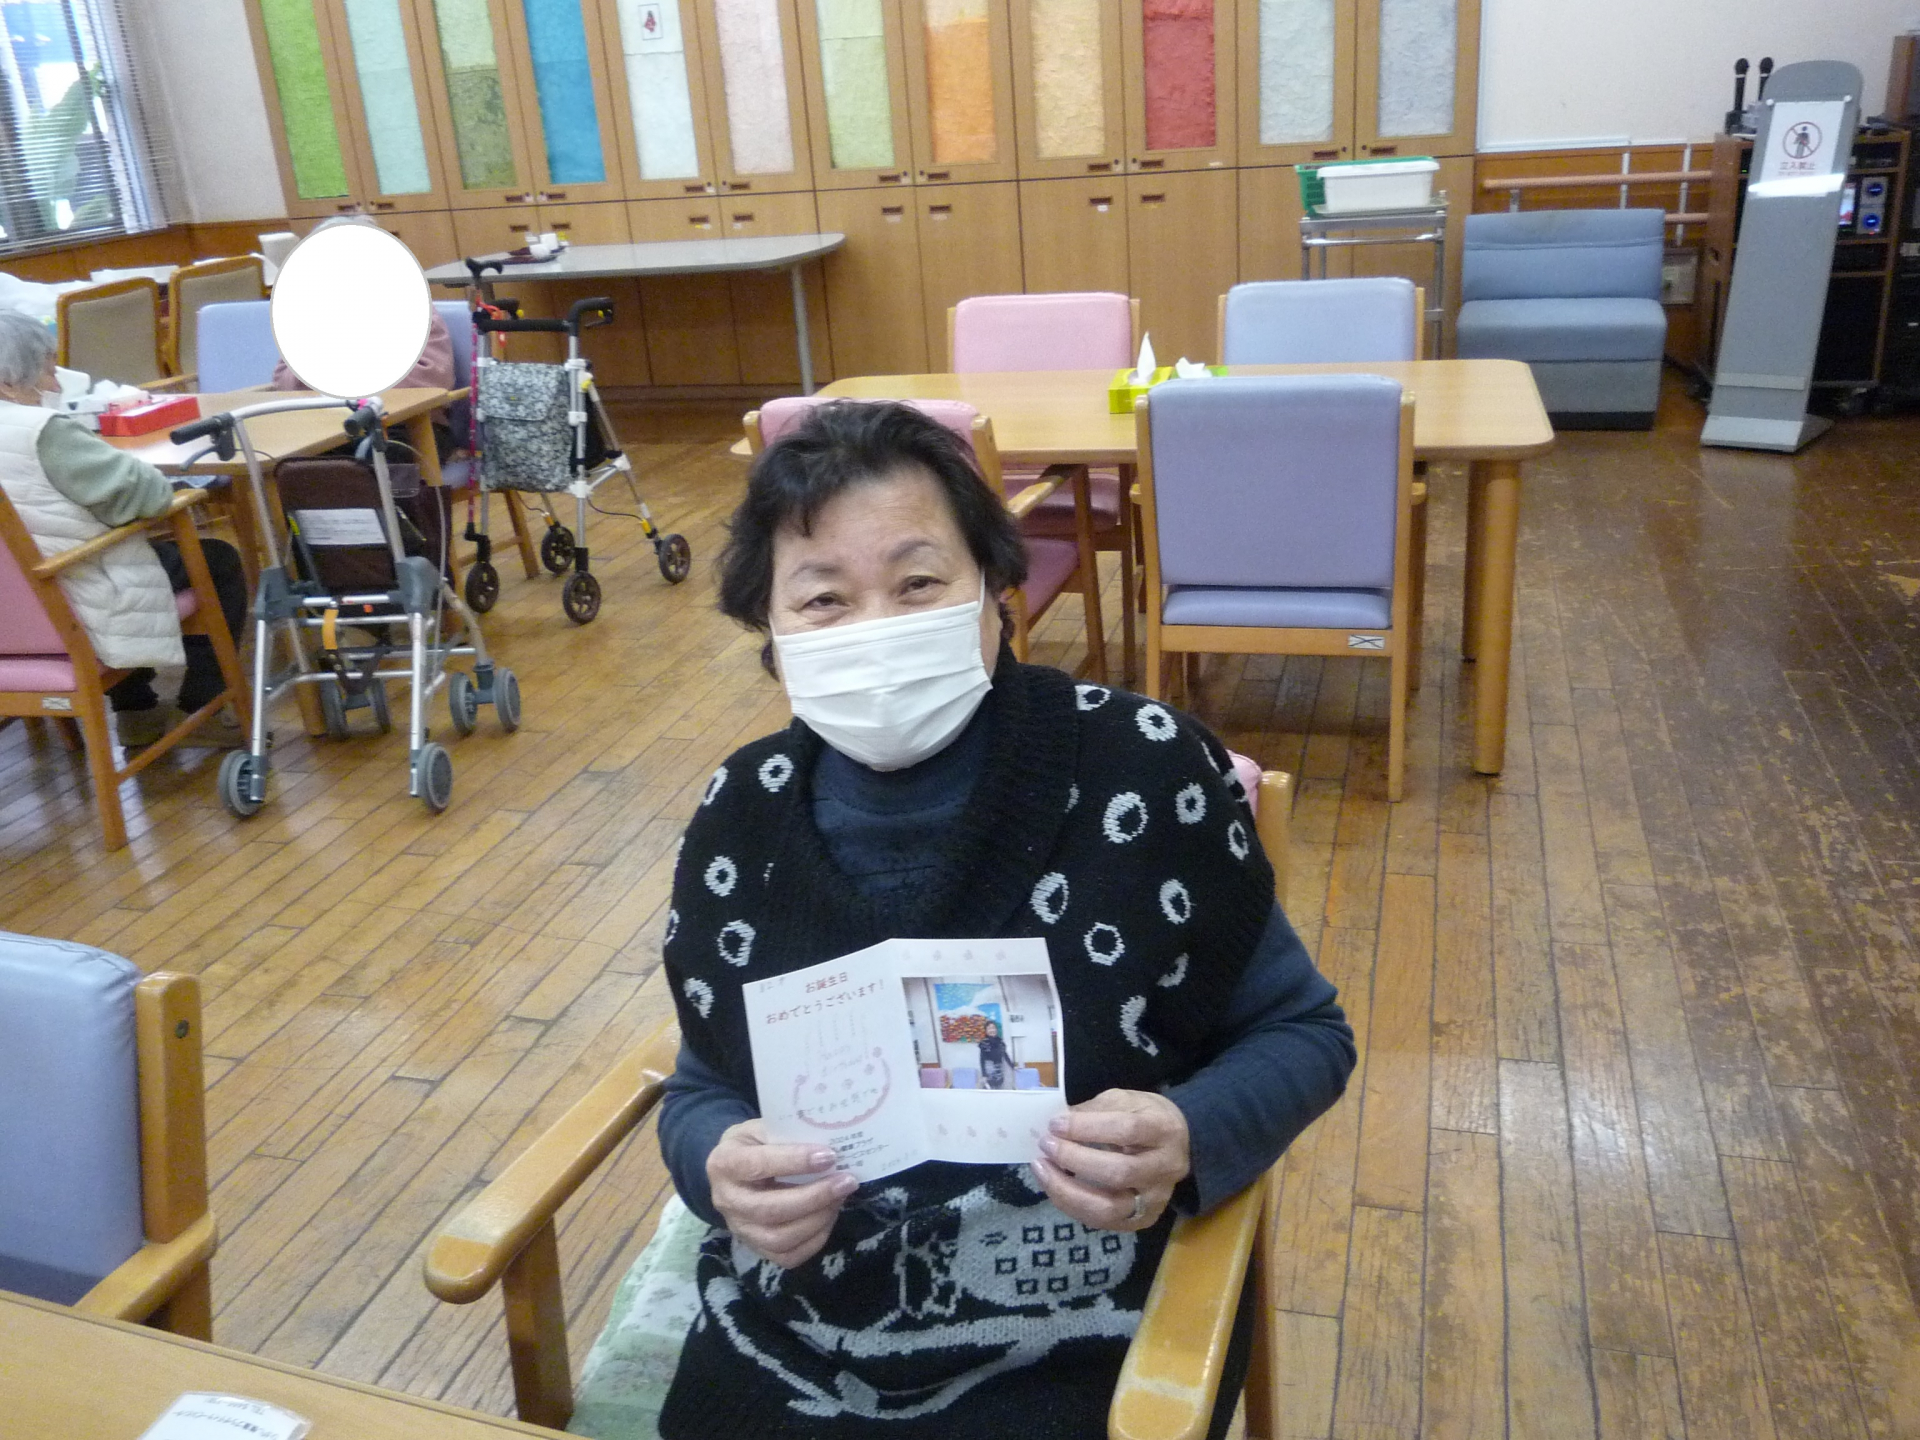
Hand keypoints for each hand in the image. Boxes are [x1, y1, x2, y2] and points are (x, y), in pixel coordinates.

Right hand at [706, 1119, 857, 1267]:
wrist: (734, 1169)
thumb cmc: (754, 1144)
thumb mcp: (763, 1128)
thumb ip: (789, 1133)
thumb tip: (832, 1142)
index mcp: (724, 1163)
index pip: (757, 1165)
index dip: (794, 1162)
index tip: (829, 1156)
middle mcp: (726, 1200)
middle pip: (769, 1210)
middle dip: (814, 1197)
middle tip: (846, 1181)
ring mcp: (739, 1229)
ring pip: (779, 1238)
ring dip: (817, 1219)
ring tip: (840, 1197)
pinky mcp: (756, 1248)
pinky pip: (788, 1256)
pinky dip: (815, 1238)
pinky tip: (829, 1215)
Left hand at [1031, 1089, 1189, 1231]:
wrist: (1178, 1145)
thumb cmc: (1145, 1117)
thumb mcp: (1125, 1100)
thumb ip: (1094, 1109)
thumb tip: (1058, 1122)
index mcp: (1164, 1130)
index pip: (1126, 1130)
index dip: (1086, 1128)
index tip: (1055, 1123)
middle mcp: (1165, 1169)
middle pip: (1118, 1172)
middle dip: (1074, 1159)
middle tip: (1046, 1145)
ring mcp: (1155, 1200)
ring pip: (1109, 1207)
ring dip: (1067, 1190)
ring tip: (1042, 1169)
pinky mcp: (1142, 1220)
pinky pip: (1102, 1222)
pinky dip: (1072, 1205)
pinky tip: (1054, 1186)